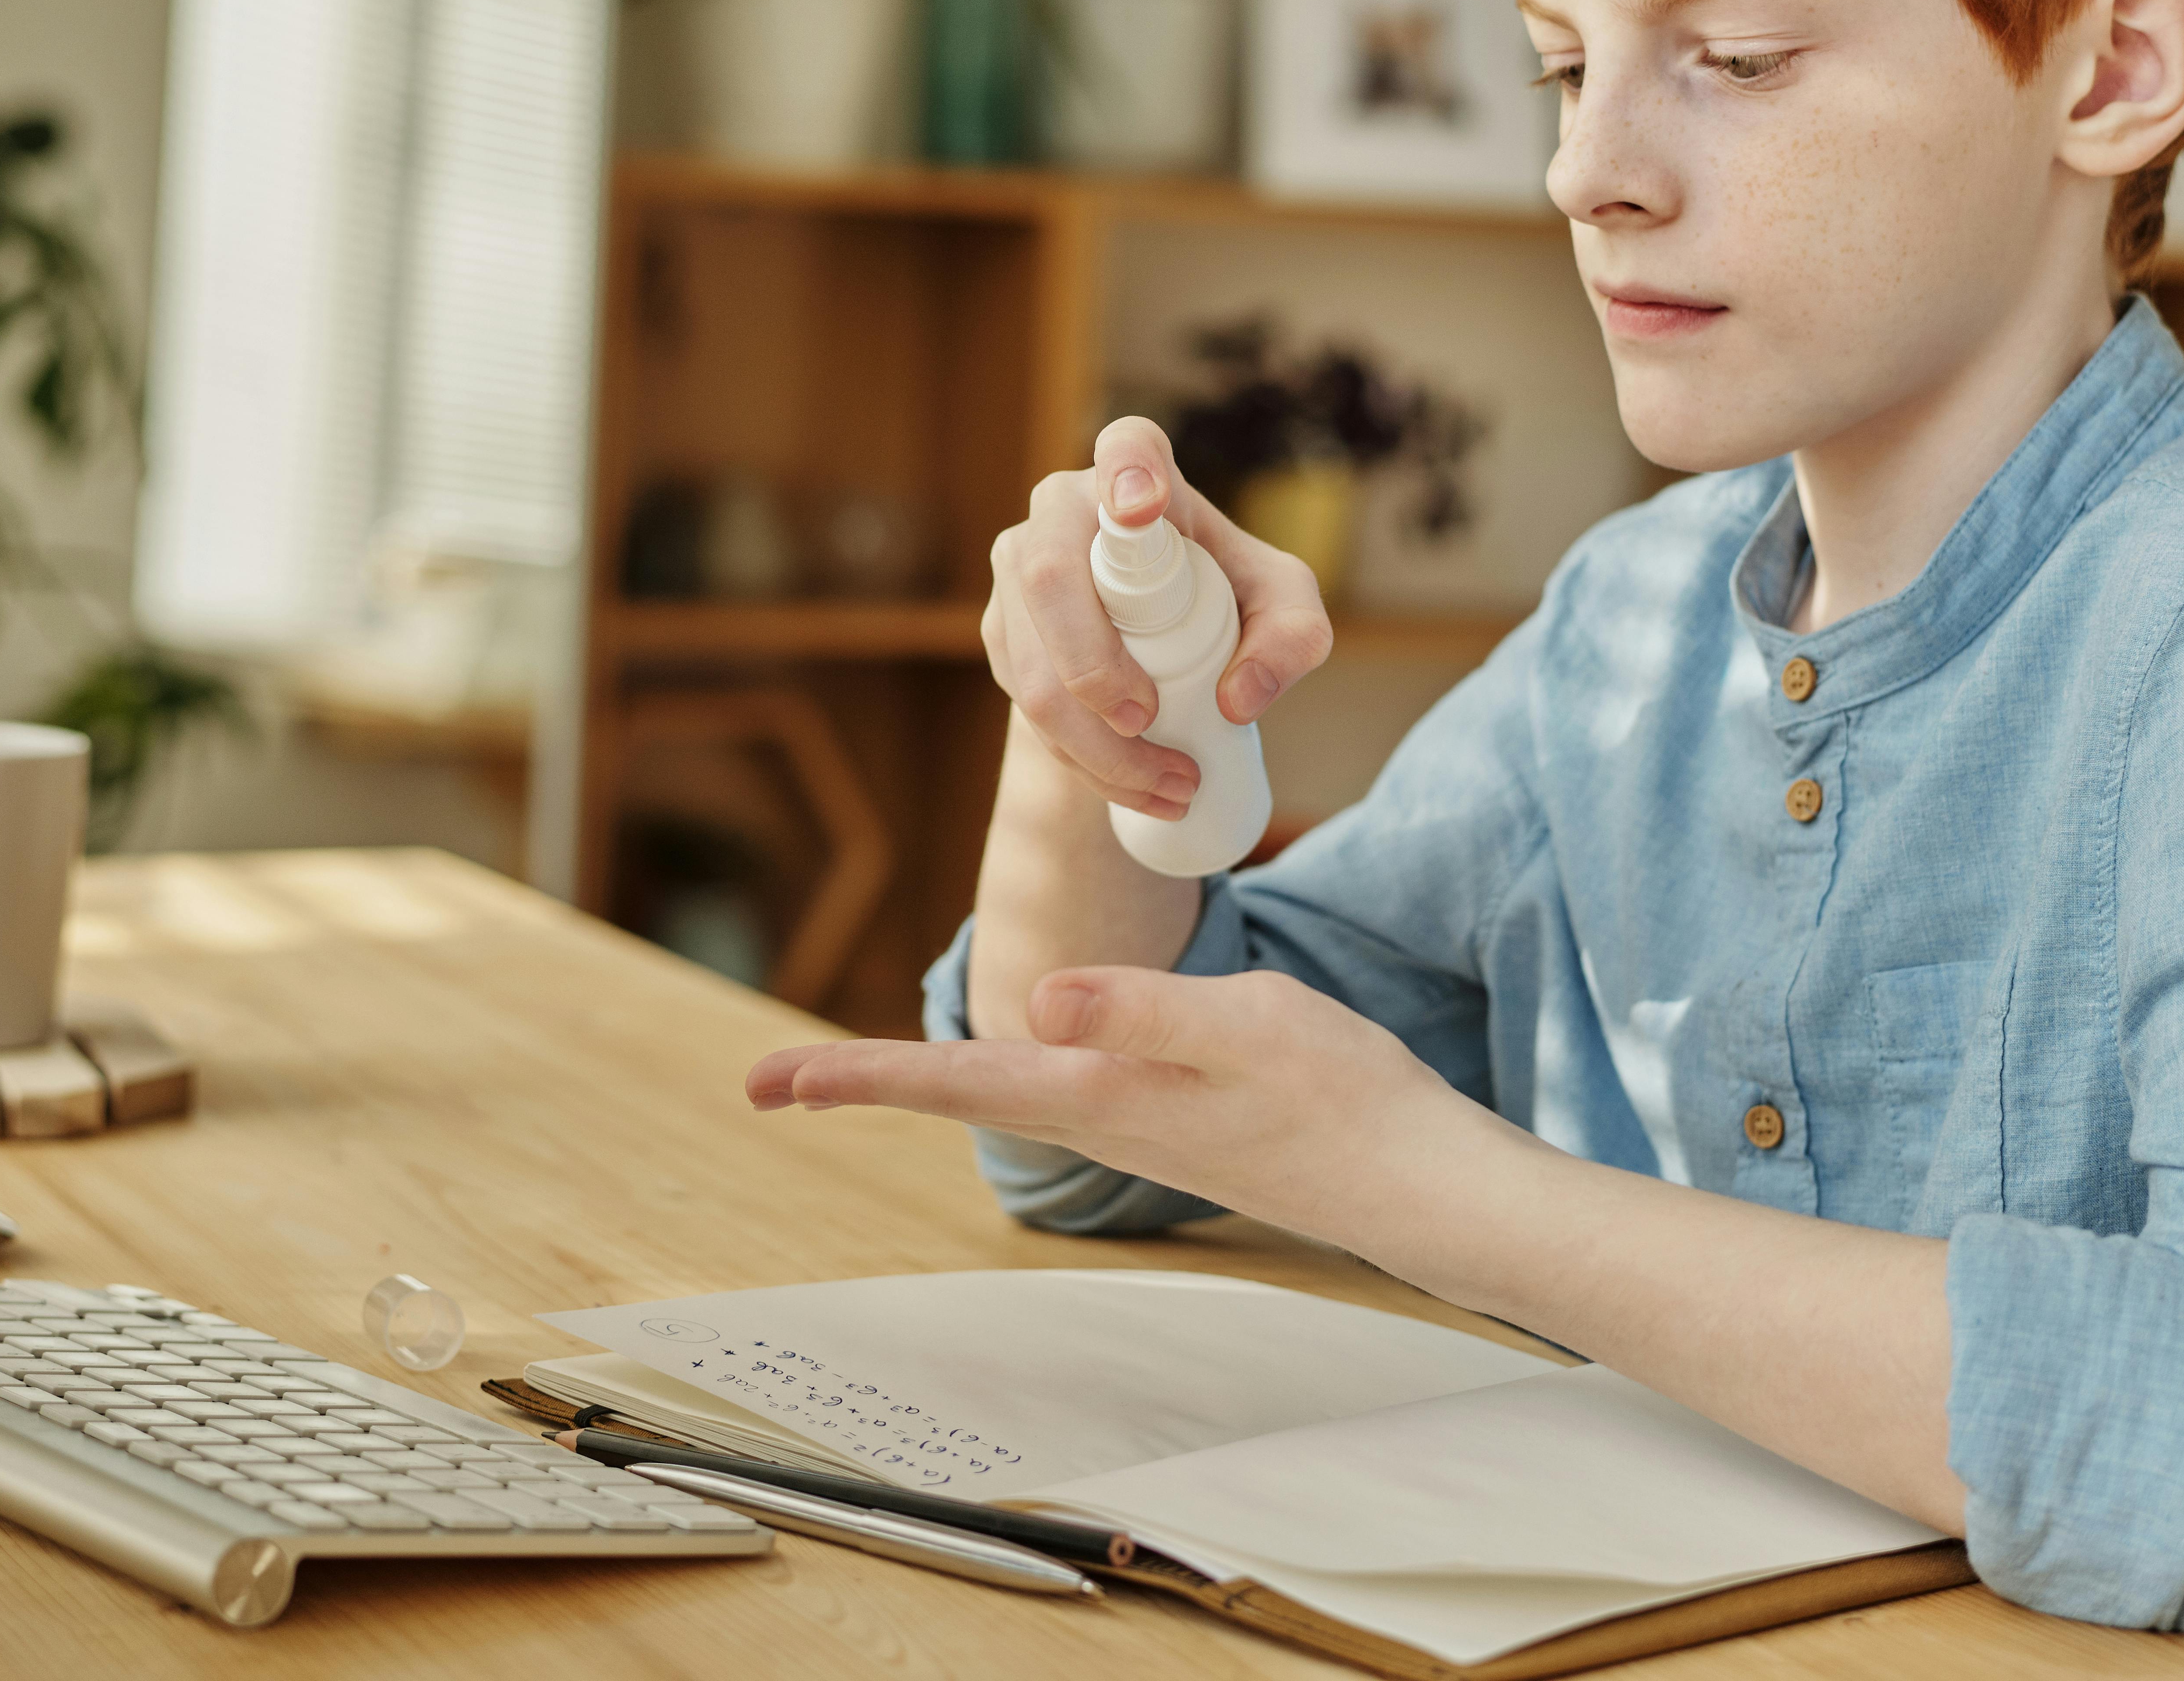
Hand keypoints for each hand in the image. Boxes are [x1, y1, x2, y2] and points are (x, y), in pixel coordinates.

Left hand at [744, 967, 1502, 1245]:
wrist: (1417, 1184)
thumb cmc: (1346, 1100)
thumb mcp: (1247, 1025)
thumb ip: (1143, 1010)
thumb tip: (1040, 999)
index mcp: (1106, 1093)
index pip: (958, 1078)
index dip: (860, 1075)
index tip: (772, 1082)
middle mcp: (1104, 1117)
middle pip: (960, 1093)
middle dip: (862, 1083)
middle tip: (766, 1084)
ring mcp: (1135, 1124)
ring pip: (1002, 1094)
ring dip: (921, 1082)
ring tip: (839, 1074)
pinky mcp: (1170, 1119)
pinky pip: (1056, 1092)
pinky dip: (996, 1078)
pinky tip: (994, 1066)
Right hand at [983, 417, 1331, 821]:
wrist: (1160, 637)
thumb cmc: (1227, 597)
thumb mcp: (1284, 610)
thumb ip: (1294, 637)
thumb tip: (1238, 697)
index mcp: (1137, 474)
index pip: (1126, 447)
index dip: (1128, 470)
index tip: (1145, 505)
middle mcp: (1061, 511)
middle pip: (1050, 581)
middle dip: (1096, 669)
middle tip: (1152, 725)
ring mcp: (1018, 569)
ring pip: (1031, 663)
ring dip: (1095, 745)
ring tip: (1172, 788)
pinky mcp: (1001, 630)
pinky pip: (1024, 701)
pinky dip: (1079, 759)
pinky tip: (1133, 788)